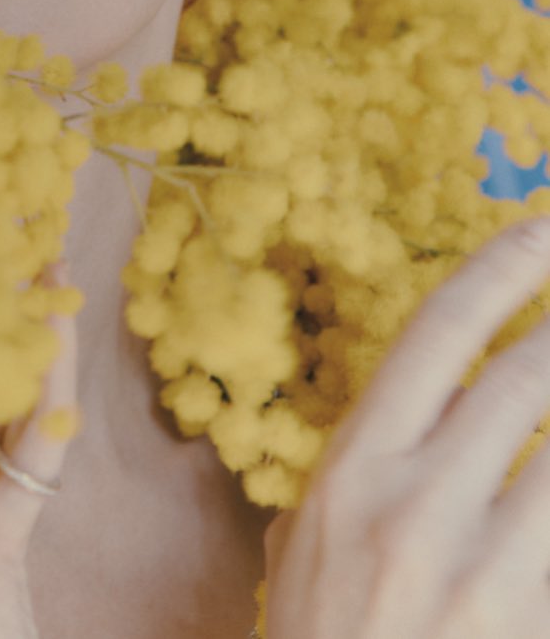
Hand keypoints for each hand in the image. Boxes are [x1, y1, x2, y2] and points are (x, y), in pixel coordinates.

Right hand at [263, 217, 549, 637]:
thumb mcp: (301, 548)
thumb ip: (359, 473)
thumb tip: (415, 422)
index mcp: (354, 466)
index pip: (440, 331)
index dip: (501, 267)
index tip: (543, 226)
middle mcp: (419, 501)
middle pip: (527, 374)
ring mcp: (488, 570)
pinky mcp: (535, 619)